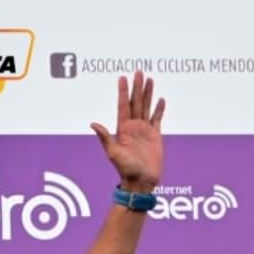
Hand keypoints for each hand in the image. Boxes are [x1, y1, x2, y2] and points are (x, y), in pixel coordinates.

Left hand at [91, 71, 165, 192]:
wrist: (141, 182)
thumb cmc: (126, 170)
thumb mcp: (113, 154)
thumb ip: (105, 138)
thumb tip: (93, 123)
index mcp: (123, 129)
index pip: (123, 106)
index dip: (123, 92)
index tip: (122, 77)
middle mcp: (133, 127)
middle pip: (135, 102)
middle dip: (137, 87)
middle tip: (139, 71)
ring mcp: (144, 130)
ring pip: (146, 107)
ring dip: (148, 93)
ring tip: (150, 79)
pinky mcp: (155, 136)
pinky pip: (157, 119)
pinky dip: (159, 109)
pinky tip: (160, 99)